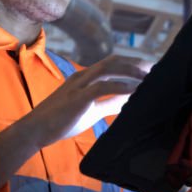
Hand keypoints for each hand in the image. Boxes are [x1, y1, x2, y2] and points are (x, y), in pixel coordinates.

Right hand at [29, 54, 146, 148]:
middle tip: (156, 68)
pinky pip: (101, 87)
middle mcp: (83, 76)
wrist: (35, 130)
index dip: (132, 64)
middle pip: (114, 61)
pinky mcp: (77, 97)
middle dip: (136, 63)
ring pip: (108, 69)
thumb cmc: (61, 120)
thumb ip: (110, 103)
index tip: (151, 68)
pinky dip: (120, 86)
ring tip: (149, 77)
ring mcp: (79, 85)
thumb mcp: (92, 110)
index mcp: (85, 78)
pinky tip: (134, 90)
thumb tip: (130, 99)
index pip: (113, 64)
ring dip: (131, 71)